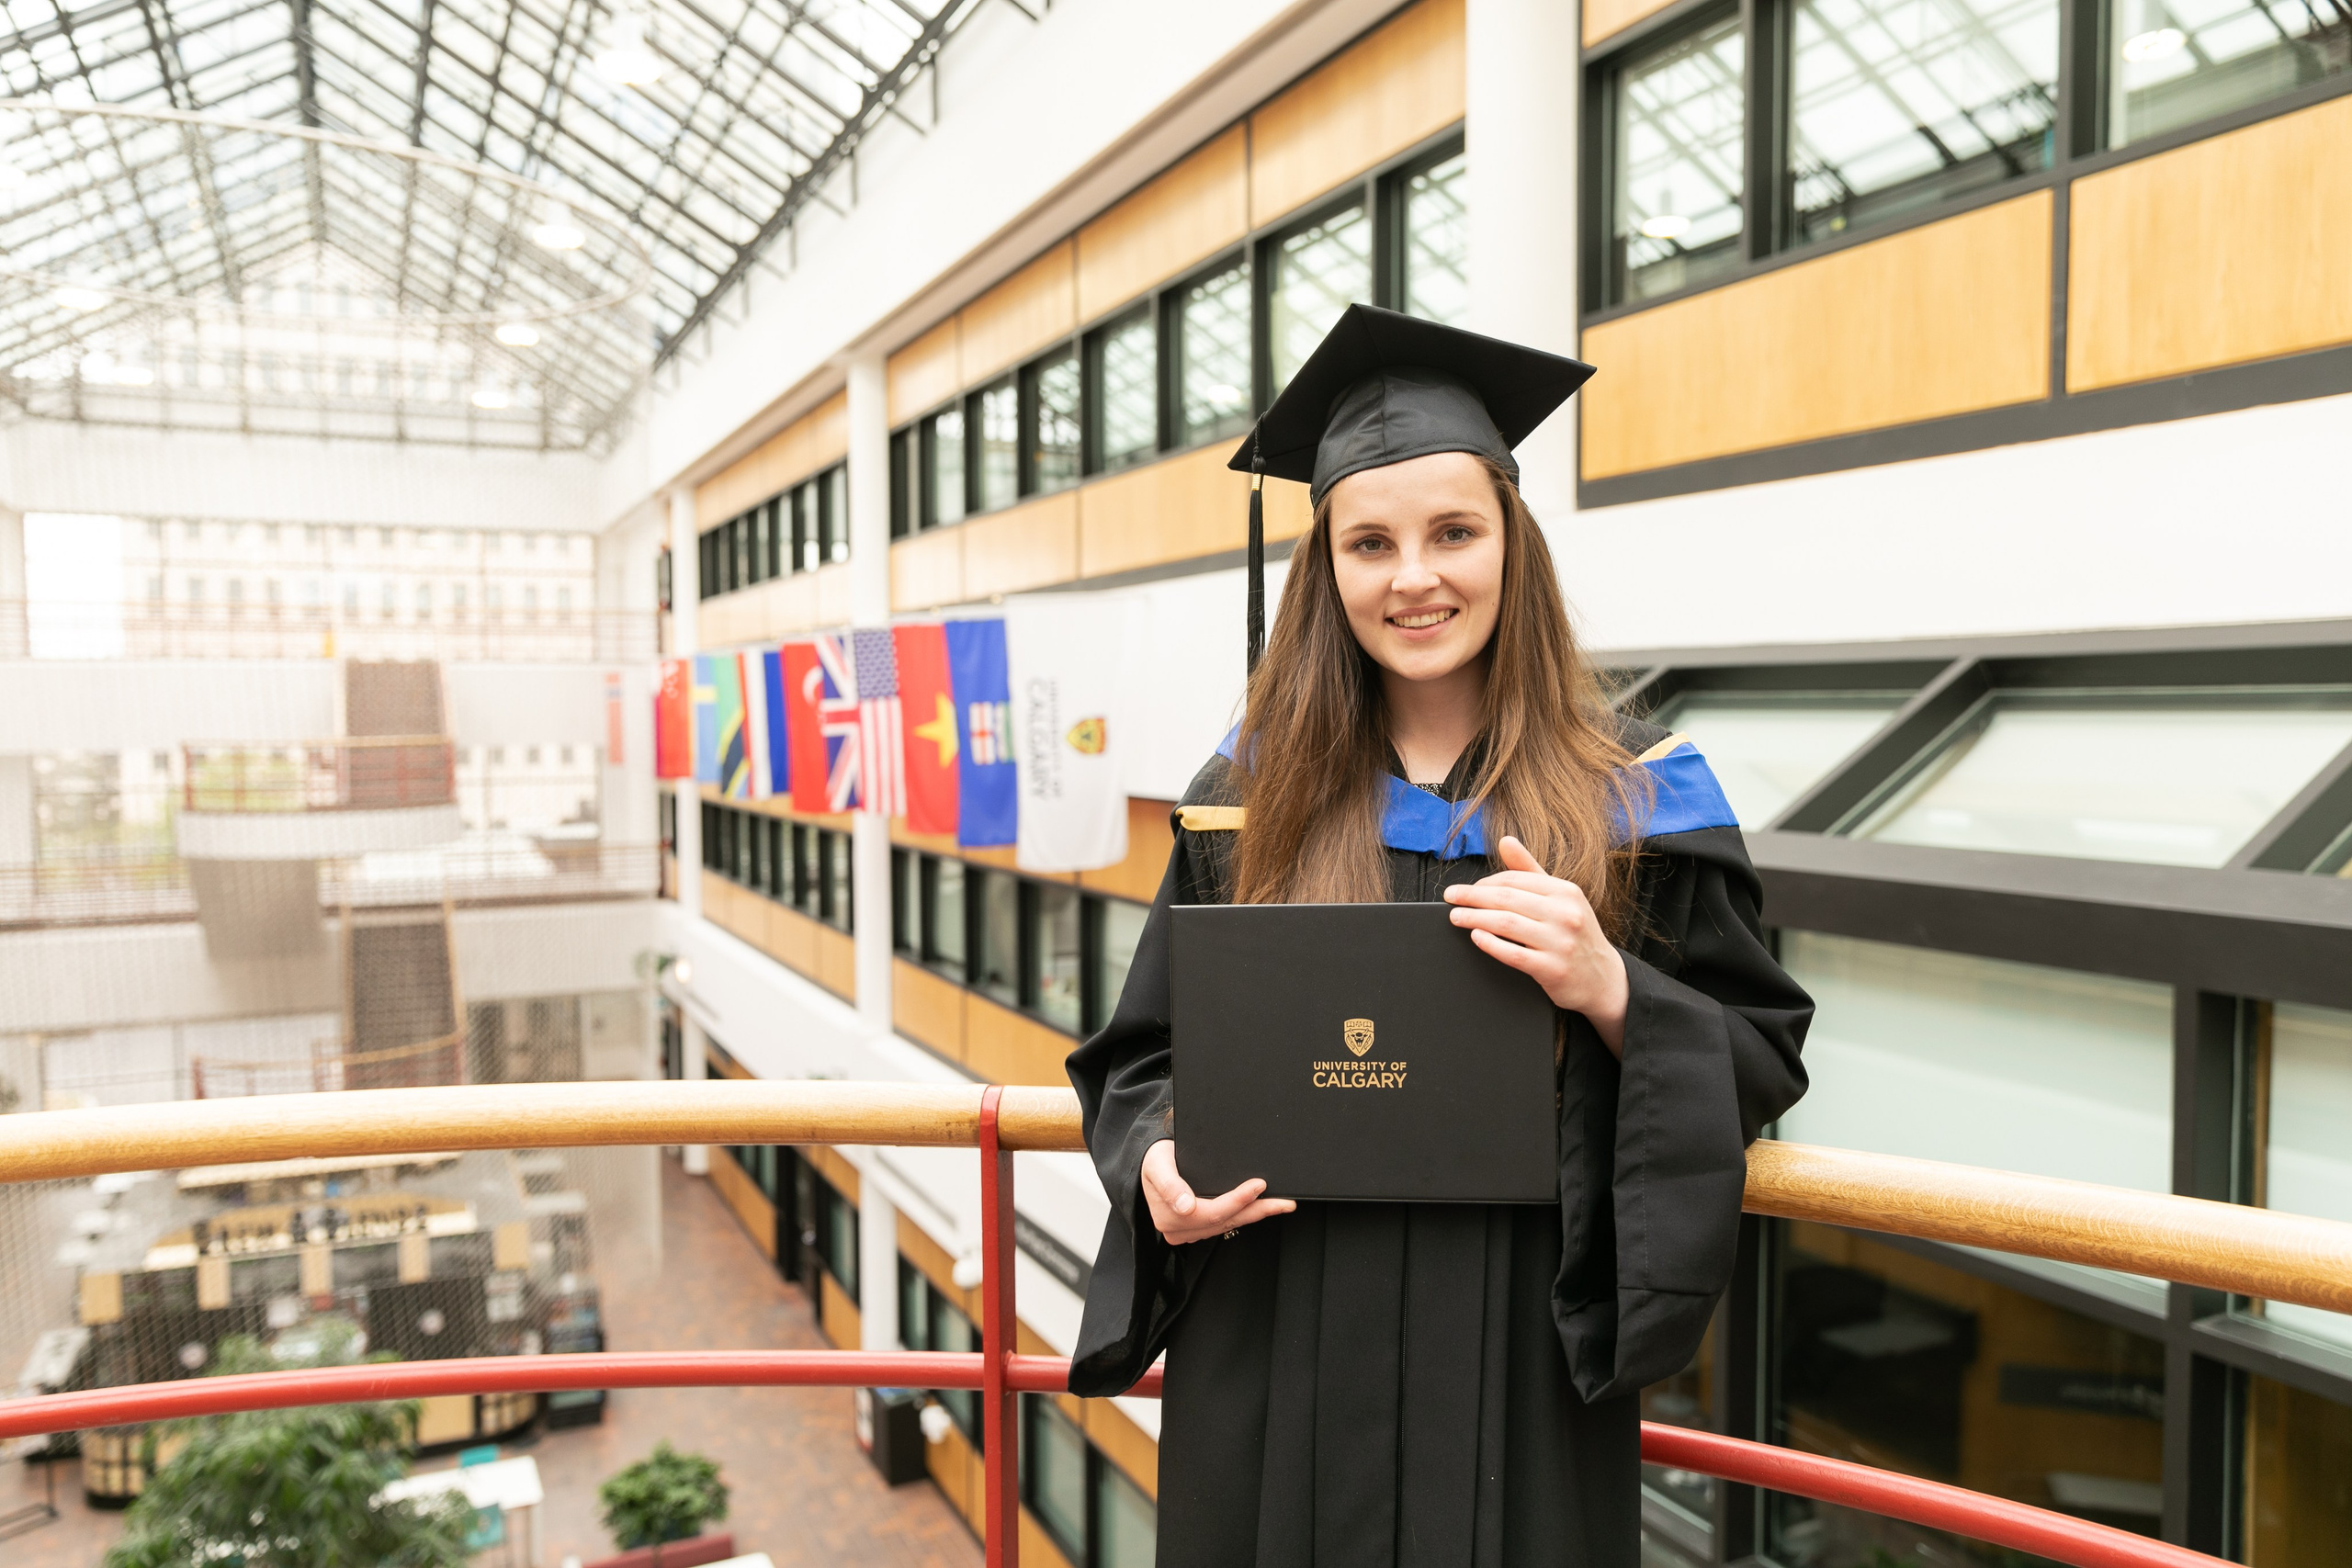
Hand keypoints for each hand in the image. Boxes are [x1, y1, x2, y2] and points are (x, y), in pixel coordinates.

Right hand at [1140, 1139, 1294, 1244]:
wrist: (1151, 1164)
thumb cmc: (1155, 1161)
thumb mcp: (1157, 1165)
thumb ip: (1170, 1186)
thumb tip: (1185, 1207)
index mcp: (1170, 1217)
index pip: (1211, 1213)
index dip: (1237, 1200)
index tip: (1258, 1185)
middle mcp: (1180, 1230)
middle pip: (1226, 1222)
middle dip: (1258, 1211)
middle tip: (1284, 1202)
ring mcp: (1190, 1231)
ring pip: (1229, 1225)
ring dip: (1256, 1214)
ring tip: (1281, 1205)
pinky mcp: (1199, 1228)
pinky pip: (1227, 1224)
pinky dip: (1246, 1215)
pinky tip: (1262, 1208)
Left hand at [1444, 834, 1629, 1056]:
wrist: (1603, 979)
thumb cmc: (1575, 934)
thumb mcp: (1560, 898)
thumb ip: (1530, 870)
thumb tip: (1505, 841)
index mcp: (1566, 892)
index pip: (1516, 880)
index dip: (1486, 883)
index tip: (1466, 889)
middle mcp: (1565, 914)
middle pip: (1507, 899)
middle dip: (1473, 896)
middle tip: (1450, 897)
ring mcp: (1560, 943)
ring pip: (1507, 924)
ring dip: (1475, 918)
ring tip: (1455, 917)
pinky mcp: (1553, 969)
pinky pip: (1514, 954)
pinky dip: (1491, 944)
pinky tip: (1475, 937)